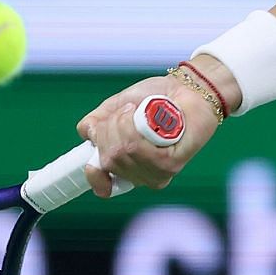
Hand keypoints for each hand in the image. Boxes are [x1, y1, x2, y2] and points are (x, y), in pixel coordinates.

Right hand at [75, 72, 222, 196]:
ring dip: (124, 123)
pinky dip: (138, 126)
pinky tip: (148, 117)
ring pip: (122, 152)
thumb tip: (87, 135)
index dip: (94, 176)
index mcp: (124, 165)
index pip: (103, 186)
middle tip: (127, 112)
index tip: (93, 164)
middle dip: (110, 129)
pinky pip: (140, 149)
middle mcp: (139, 175)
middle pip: (108, 158)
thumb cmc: (155, 98)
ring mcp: (156, 172)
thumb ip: (95, 123)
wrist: (188, 89)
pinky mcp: (171, 165)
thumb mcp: (115, 106)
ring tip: (138, 111)